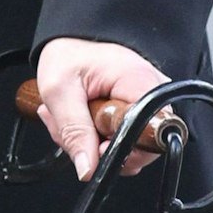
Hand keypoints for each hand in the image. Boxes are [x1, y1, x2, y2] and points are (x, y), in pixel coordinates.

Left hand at [34, 38, 169, 181]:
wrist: (69, 44)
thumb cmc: (67, 57)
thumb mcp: (58, 91)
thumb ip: (73, 131)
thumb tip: (89, 169)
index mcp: (141, 82)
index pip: (153, 134)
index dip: (124, 149)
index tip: (97, 146)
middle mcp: (153, 93)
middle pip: (140, 146)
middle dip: (96, 146)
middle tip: (67, 126)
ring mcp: (147, 104)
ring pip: (127, 146)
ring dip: (89, 140)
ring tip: (68, 117)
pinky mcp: (137, 113)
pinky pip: (121, 138)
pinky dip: (93, 135)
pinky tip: (78, 118)